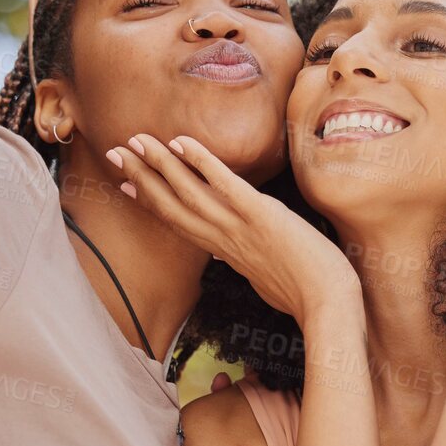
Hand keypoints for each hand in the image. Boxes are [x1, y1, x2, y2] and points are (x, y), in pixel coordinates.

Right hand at [109, 134, 360, 322]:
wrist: (328, 306)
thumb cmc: (307, 295)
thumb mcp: (266, 278)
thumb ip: (247, 261)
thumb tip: (233, 255)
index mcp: (226, 252)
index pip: (179, 224)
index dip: (151, 203)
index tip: (128, 186)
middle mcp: (224, 239)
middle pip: (172, 205)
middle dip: (142, 177)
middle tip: (116, 153)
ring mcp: (239, 226)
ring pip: (188, 192)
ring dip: (160, 163)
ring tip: (137, 140)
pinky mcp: (260, 214)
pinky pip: (224, 184)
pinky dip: (201, 162)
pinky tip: (181, 142)